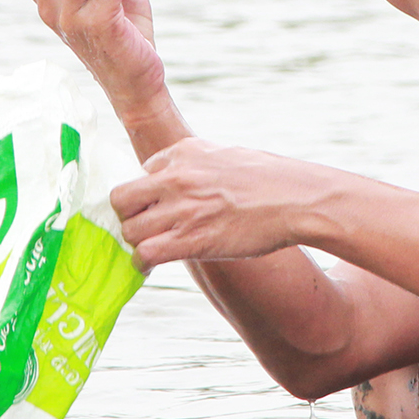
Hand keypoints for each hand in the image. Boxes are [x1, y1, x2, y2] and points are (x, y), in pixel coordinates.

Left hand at [111, 137, 322, 269]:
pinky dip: (141, 264)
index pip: (142, 171)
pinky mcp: (192, 239)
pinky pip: (145, 253)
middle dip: (127, 216)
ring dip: (135, 243)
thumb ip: (198, 163)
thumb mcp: (226, 156)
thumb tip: (182, 179)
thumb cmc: (270, 180)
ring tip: (149, 250)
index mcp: (184, 152)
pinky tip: (148, 266)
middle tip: (142, 228)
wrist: (297, 199)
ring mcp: (183, 208)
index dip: (147, 193)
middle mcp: (177, 176)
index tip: (156, 207)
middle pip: (121, 198)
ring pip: (130, 229)